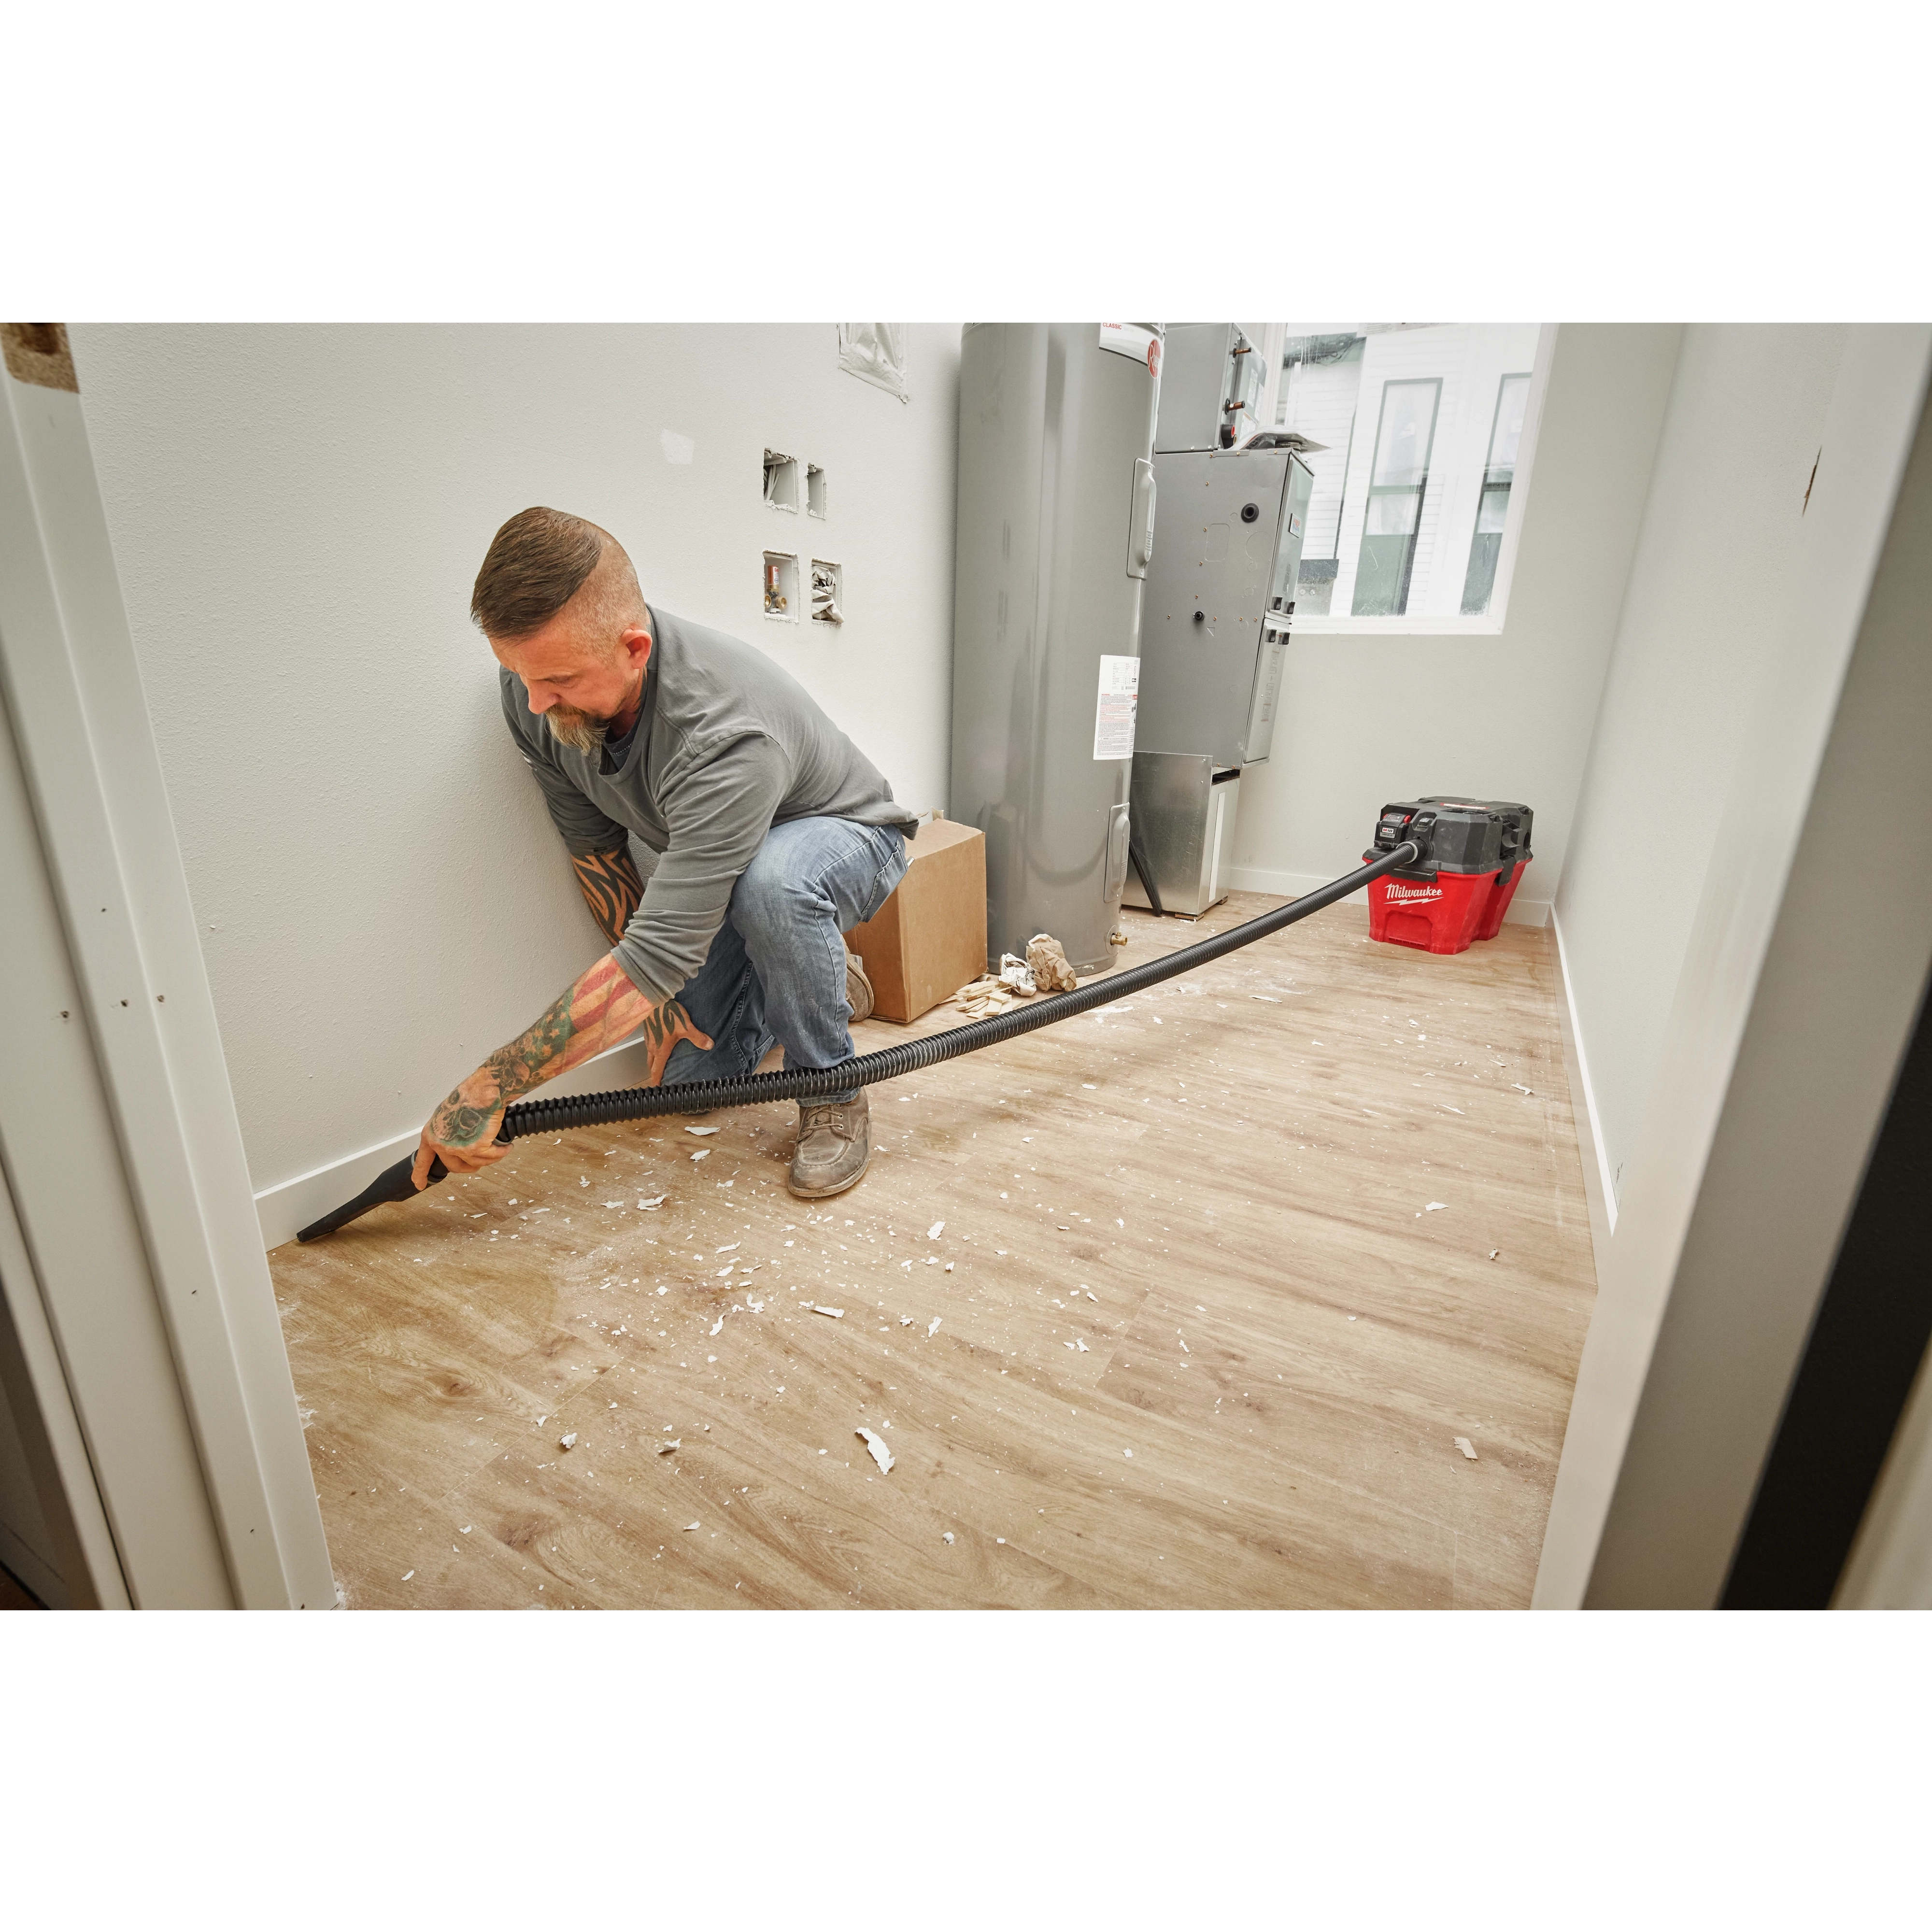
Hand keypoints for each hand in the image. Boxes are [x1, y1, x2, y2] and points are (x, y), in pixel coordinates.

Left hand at [414, 1068, 510, 1188]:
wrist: (484, 1091)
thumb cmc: (470, 1096)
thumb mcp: (449, 1114)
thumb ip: (449, 1131)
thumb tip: (458, 1139)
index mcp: (431, 1133)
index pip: (423, 1159)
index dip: (421, 1173)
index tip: (420, 1184)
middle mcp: (441, 1143)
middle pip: (454, 1166)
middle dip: (470, 1167)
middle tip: (480, 1162)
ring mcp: (457, 1148)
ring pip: (475, 1163)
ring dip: (490, 1157)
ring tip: (500, 1149)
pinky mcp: (475, 1149)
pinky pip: (491, 1157)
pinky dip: (501, 1152)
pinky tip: (506, 1146)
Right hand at [635, 997, 711, 1084]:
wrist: (654, 999)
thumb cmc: (667, 1013)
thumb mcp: (686, 1027)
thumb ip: (698, 1038)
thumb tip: (709, 1045)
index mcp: (660, 1050)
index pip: (656, 1070)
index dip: (657, 1081)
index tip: (658, 1088)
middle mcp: (652, 1046)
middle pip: (651, 1064)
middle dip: (655, 1072)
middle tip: (660, 1078)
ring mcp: (648, 1038)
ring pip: (649, 1054)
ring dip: (654, 1061)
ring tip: (661, 1063)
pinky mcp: (648, 1030)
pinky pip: (649, 1044)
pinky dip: (654, 1049)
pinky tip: (661, 1045)